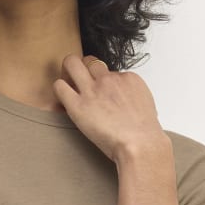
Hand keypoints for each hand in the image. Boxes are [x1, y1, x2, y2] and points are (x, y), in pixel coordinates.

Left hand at [52, 54, 169, 162]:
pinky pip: (59, 86)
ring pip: (71, 63)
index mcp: (127, 78)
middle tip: (80, 81)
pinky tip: (64, 100)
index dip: (102, 81)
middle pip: (89, 60)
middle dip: (83, 67)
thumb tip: (125, 100)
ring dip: (68, 72)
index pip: (108, 70)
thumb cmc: (145, 133)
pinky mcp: (77, 105)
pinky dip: (59, 90)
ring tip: (68, 86)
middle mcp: (109, 79)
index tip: (101, 93)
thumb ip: (131, 96)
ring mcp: (92, 90)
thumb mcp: (145, 104)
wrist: (141, 144)